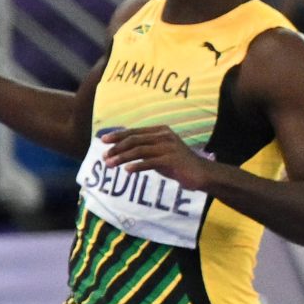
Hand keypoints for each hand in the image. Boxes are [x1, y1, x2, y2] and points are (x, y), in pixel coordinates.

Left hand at [98, 125, 215, 191]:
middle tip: (104, 156)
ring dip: (122, 158)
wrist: (200, 173)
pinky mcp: (171, 160)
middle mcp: (164, 136)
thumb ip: (145, 148)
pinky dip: (137, 166)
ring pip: (139, 150)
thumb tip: (121, 149)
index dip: (117, 135)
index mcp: (160, 130)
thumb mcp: (160, 152)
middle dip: (117, 148)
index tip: (102, 141)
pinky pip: (150, 162)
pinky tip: (127, 170)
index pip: (134, 131)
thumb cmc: (177, 163)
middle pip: (134, 140)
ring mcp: (168, 147)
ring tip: (110, 164)